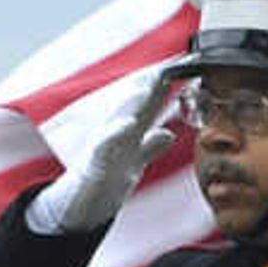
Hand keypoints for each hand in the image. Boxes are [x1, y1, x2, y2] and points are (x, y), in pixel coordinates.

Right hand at [24, 68, 179, 235]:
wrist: (79, 206)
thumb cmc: (106, 179)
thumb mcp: (134, 163)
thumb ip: (150, 146)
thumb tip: (169, 134)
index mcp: (130, 131)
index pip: (151, 102)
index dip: (168, 82)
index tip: (187, 60)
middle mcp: (117, 131)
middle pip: (137, 102)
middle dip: (153, 81)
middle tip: (173, 60)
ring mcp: (104, 145)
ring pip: (120, 118)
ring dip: (134, 101)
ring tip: (149, 85)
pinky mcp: (95, 163)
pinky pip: (105, 146)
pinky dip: (115, 133)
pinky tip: (129, 124)